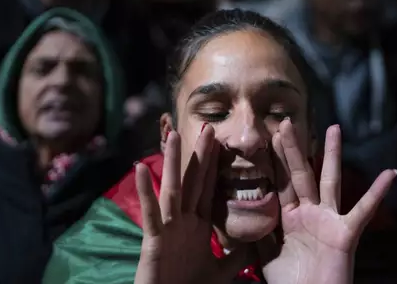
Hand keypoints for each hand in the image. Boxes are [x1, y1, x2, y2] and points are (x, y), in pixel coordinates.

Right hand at [134, 126, 247, 283]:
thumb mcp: (221, 271)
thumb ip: (236, 256)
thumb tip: (255, 242)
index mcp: (197, 226)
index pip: (207, 189)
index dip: (213, 166)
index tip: (220, 142)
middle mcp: (182, 221)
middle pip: (193, 181)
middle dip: (200, 155)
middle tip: (208, 127)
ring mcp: (167, 228)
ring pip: (172, 190)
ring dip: (172, 163)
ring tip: (174, 136)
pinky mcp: (154, 240)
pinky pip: (151, 213)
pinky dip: (146, 191)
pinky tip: (141, 168)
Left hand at [260, 120, 396, 283]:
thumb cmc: (290, 283)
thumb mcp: (267, 254)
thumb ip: (259, 231)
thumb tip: (242, 209)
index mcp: (290, 217)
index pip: (280, 182)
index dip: (274, 160)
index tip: (267, 135)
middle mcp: (310, 213)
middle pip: (300, 174)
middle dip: (292, 149)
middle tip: (285, 122)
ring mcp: (329, 221)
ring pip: (329, 181)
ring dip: (332, 154)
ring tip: (334, 128)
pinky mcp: (346, 234)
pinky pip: (363, 211)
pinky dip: (378, 193)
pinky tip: (389, 173)